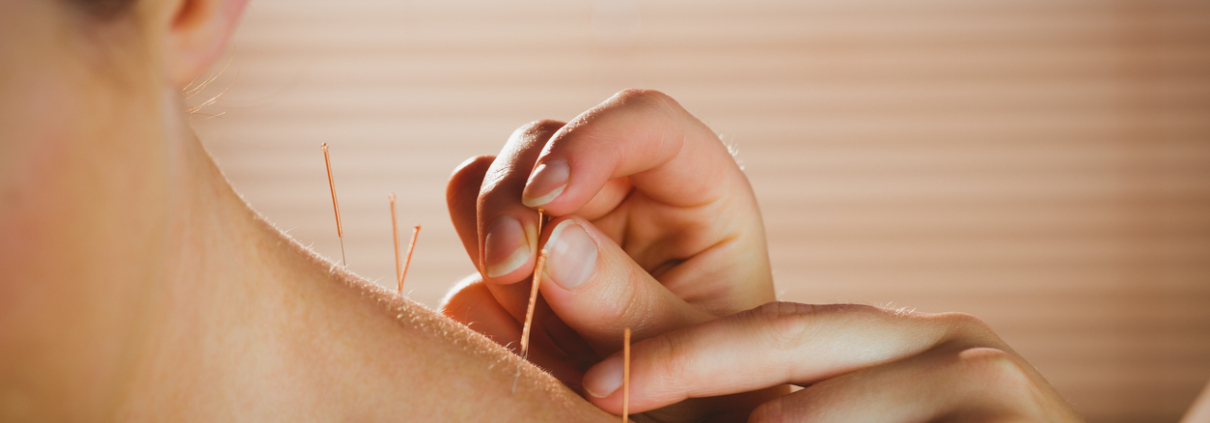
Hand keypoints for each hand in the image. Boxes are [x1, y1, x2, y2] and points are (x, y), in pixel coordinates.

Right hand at [441, 89, 781, 419]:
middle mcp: (623, 194)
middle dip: (515, 195)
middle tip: (510, 268)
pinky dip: (476, 291)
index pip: (645, 122)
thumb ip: (631, 304)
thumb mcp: (695, 353)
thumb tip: (554, 243)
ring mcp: (564, 227)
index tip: (550, 195)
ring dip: (487, 229)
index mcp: (694, 191)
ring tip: (509, 292)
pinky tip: (513, 339)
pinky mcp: (522, 269)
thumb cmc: (720, 387)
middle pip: (547, 142)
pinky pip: (470, 257)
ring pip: (492, 180)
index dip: (591, 139)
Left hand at [582, 302, 1085, 422]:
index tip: (585, 380)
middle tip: (605, 390)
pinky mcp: (1012, 411)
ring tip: (650, 422)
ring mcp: (977, 371)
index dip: (674, 353)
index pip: (766, 333)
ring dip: (756, 422)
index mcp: (884, 343)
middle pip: (785, 338)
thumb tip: (662, 400)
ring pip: (822, 403)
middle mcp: (932, 339)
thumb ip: (766, 414)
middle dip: (685, 362)